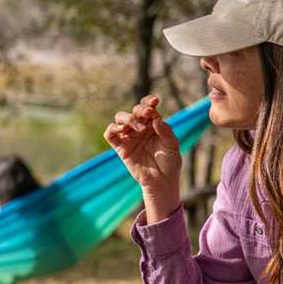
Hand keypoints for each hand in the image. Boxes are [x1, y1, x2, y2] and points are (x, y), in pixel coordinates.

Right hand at [104, 94, 181, 221]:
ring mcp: (129, 137)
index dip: (148, 101)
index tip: (154, 102)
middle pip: (134, 111)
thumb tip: (156, 118)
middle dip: (140, 109)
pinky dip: (113, 128)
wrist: (162, 181)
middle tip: (148, 114)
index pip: (147, 108)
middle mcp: (140, 129)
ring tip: (139, 128)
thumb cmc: (169, 162)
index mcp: (153, 125)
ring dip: (128, 119)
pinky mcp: (121, 148)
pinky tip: (122, 130)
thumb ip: (165, 131)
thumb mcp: (172, 145)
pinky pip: (110, 134)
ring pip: (120, 119)